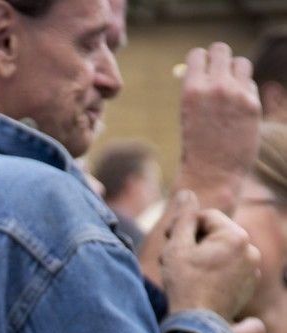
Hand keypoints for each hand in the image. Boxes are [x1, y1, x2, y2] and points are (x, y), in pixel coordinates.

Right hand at [161, 189, 259, 319]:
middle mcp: (251, 250)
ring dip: (203, 256)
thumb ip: (184, 218)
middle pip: (216, 234)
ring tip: (185, 272)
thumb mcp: (178, 247)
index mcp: (235, 236)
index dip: (184, 226)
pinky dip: (214, 271)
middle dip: (194, 242)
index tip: (169, 240)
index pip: (207, 217)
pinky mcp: (249, 284)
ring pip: (222, 251)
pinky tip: (198, 283)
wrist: (198, 326)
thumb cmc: (185, 286)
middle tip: (172, 258)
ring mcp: (252, 269)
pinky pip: (229, 268)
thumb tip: (188, 194)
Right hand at [178, 43, 260, 213]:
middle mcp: (214, 87)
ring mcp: (236, 95)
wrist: (212, 175)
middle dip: (219, 60)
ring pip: (241, 63)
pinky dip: (246, 92)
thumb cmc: (196, 146)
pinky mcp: (253, 105)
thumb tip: (202, 64)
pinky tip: (238, 112)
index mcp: (191, 89)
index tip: (201, 73)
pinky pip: (250, 85)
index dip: (200, 62)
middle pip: (221, 50)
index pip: (198, 55)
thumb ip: (196, 87)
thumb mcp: (187, 113)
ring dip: (236, 72)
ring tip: (230, 92)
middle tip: (218, 76)